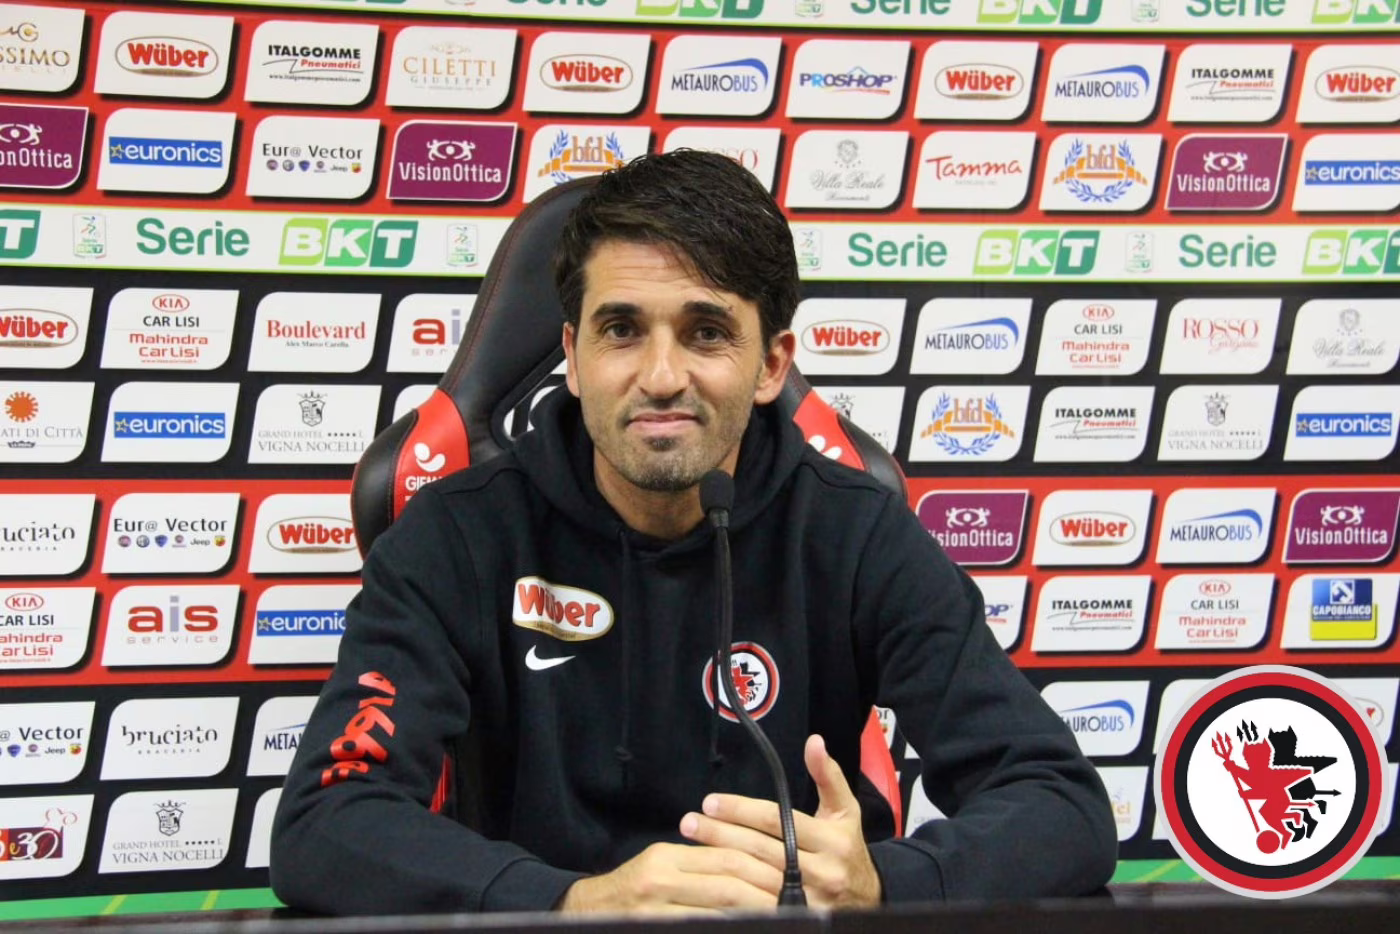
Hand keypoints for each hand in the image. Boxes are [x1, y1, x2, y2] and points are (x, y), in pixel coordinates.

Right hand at [557, 841, 782, 915]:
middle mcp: (660, 879)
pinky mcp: (654, 927)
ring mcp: (656, 909)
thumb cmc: (630, 891)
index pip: (726, 858)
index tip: (788, 878)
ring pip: (720, 910)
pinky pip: (702, 928)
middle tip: (793, 901)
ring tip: (779, 916)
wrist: (586, 914)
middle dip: (766, 894)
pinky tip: (747, 929)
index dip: (762, 869)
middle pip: (729, 882)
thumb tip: (748, 869)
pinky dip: (729, 928)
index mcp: (666, 857)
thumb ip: (697, 865)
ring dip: (754, 915)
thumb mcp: (659, 867)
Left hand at [679, 734, 881, 908]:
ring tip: (692, 847)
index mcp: (833, 841)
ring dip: (719, 861)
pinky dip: (732, 892)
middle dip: (720, 834)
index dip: (740, 809)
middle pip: (760, 849)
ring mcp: (808, 900)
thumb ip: (828, 776)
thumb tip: (814, 741)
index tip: (711, 802)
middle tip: (690, 822)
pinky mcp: (796, 919)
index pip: (777, 820)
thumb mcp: (845, 812)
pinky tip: (710, 880)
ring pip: (754, 878)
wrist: (867, 901)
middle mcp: (822, 872)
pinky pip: (756, 906)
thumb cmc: (848, 849)